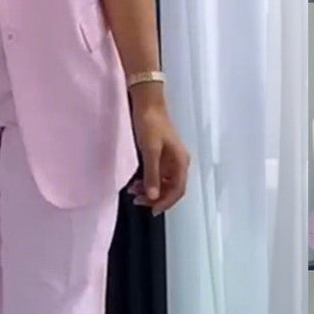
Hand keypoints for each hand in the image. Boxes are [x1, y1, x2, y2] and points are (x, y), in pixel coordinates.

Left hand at [127, 99, 189, 215]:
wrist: (147, 102)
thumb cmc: (150, 123)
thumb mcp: (150, 150)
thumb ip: (152, 174)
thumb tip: (153, 196)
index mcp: (181, 161)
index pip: (178, 190)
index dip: (166, 203)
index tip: (152, 210)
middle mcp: (178, 162)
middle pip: (171, 189)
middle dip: (155, 197)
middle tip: (137, 201)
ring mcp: (170, 159)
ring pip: (163, 182)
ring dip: (150, 190)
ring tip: (133, 192)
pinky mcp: (161, 155)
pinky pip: (157, 174)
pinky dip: (147, 181)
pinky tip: (135, 183)